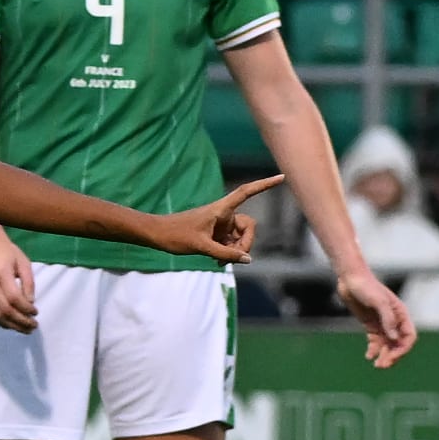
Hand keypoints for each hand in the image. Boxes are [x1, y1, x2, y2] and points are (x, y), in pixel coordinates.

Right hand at [0, 229, 38, 332]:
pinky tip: (14, 325)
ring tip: (26, 329)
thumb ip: (29, 283)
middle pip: (5, 310)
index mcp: (1, 273)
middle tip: (34, 325)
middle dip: (21, 321)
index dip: (26, 309)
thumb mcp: (24, 263)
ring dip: (13, 326)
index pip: (14, 298)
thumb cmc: (7, 253)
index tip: (36, 312)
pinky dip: (3, 323)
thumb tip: (31, 303)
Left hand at [154, 175, 283, 263]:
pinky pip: (231, 244)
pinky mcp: (216, 234)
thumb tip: (248, 259)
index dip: (264, 185)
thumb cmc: (175, 235)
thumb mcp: (201, 247)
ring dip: (235, 251)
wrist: (157, 235)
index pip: (246, 192)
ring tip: (217, 260)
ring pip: (240, 238)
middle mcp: (223, 214)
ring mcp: (220, 225)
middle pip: (249, 226)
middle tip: (233, 257)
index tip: (281, 178)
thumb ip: (225, 254)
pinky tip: (216, 261)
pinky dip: (228, 253)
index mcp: (220, 209)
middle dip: (245, 243)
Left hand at [336, 270, 416, 367]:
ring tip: (377, 365)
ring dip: (384, 355)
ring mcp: (382, 323)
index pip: (409, 336)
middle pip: (398, 343)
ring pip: (387, 344)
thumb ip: (387, 319)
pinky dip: (373, 350)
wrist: (350, 278)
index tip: (393, 356)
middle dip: (393, 355)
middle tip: (382, 365)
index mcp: (401, 314)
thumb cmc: (366, 286)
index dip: (403, 348)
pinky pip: (375, 341)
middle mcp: (394, 320)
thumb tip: (394, 338)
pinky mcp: (370, 324)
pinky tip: (368, 356)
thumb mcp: (379, 301)